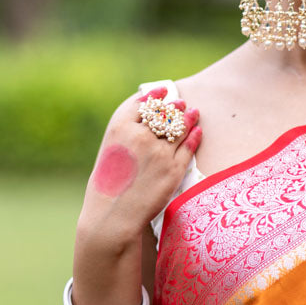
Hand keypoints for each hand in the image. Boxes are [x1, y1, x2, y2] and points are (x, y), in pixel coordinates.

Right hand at [81, 86, 201, 237]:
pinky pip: (189, 147)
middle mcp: (141, 136)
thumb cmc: (108, 184)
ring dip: (188, 118)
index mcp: (120, 128)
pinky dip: (195, 137)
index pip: (142, 104)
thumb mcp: (111, 150)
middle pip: (163, 113)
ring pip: (180, 128)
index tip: (163, 90)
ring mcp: (159, 152)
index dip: (154, 96)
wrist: (113, 214)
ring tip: (194, 113)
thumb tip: (144, 118)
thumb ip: (126, 132)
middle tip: (181, 103)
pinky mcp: (174, 169)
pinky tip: (198, 132)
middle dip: (173, 106)